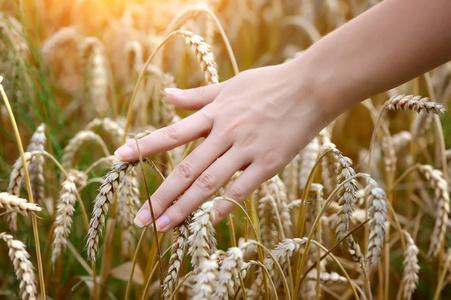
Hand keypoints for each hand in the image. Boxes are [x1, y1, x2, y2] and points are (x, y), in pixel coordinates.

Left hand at [114, 62, 327, 231]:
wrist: (311, 86)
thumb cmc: (269, 84)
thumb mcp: (230, 85)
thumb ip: (197, 96)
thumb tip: (164, 95)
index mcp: (214, 113)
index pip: (172, 133)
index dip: (145, 146)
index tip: (119, 157)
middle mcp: (226, 132)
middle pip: (187, 168)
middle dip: (161, 195)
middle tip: (140, 219)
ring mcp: (247, 148)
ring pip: (210, 182)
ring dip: (184, 207)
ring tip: (164, 227)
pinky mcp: (270, 162)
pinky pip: (243, 188)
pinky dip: (225, 206)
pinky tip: (209, 222)